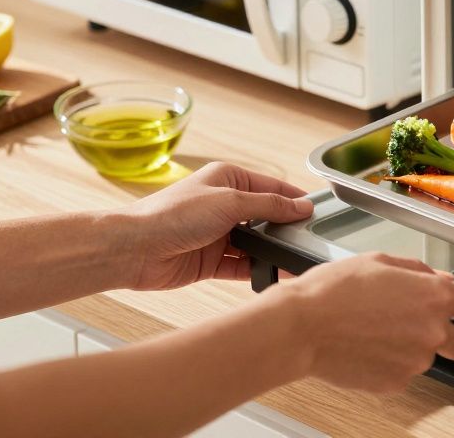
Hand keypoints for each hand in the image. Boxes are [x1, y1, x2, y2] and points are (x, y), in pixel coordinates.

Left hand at [119, 162, 311, 290]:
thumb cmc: (172, 214)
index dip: (294, 198)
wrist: (135, 249)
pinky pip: (243, 265)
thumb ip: (269, 205)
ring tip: (296, 259)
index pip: (271, 186)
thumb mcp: (229, 201)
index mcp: (227, 179)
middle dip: (285, 228)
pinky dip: (259, 269)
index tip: (317, 212)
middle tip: (311, 240)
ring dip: (272, 251)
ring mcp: (218, 234)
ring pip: (256, 243)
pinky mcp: (211, 261)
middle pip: (265, 216)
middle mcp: (223, 205)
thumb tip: (301, 206)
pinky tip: (275, 274)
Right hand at [274, 252, 453, 392]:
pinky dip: (390, 363)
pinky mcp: (395, 383)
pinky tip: (367, 346)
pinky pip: (403, 372)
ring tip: (376, 330)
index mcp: (434, 297)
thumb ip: (420, 273)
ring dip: (412, 347)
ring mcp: (415, 361)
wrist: (302, 327)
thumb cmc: (334, 290)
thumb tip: (441, 281)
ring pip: (427, 358)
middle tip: (415, 323)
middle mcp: (432, 332)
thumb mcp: (381, 262)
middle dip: (445, 334)